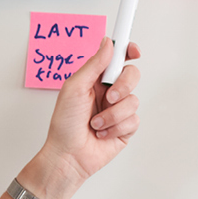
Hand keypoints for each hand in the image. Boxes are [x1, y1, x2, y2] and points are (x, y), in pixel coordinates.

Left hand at [32, 38, 142, 198]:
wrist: (68, 155)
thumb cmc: (64, 124)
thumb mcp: (74, 88)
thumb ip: (94, 65)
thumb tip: (107, 43)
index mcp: (95, 80)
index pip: (117, 59)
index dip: (128, 51)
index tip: (133, 50)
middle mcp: (108, 92)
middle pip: (132, 75)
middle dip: (123, 85)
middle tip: (109, 96)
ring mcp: (118, 110)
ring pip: (133, 100)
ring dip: (112, 114)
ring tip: (95, 123)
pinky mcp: (125, 128)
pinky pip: (134, 120)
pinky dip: (116, 127)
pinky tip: (102, 133)